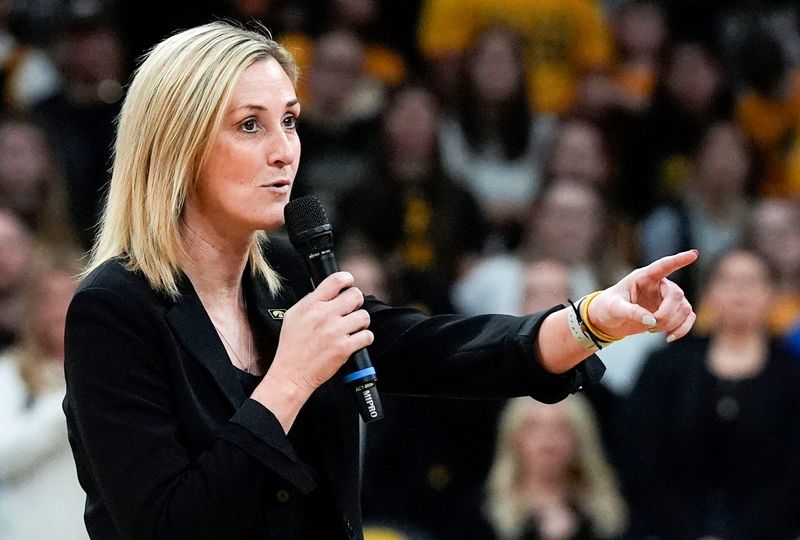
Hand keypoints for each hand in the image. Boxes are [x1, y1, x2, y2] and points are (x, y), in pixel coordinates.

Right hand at [266, 272, 372, 396]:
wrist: (291, 374)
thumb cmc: (291, 346)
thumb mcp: (293, 315)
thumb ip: (310, 301)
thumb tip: (327, 291)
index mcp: (311, 304)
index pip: (336, 280)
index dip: (347, 280)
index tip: (349, 284)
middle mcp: (324, 315)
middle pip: (356, 295)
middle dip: (356, 302)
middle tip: (350, 310)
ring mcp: (335, 332)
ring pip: (364, 316)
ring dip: (360, 322)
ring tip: (351, 328)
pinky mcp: (344, 348)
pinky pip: (367, 336)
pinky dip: (364, 338)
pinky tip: (354, 341)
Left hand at [587, 250, 697, 341]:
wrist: (609, 320)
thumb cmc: (608, 307)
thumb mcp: (614, 308)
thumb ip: (631, 312)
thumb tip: (652, 320)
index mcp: (644, 277)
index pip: (663, 266)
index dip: (678, 260)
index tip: (693, 254)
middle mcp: (659, 285)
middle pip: (676, 294)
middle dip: (666, 313)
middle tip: (651, 325)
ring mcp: (667, 298)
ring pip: (685, 309)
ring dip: (672, 323)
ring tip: (653, 330)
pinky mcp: (672, 312)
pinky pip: (688, 318)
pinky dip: (682, 329)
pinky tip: (669, 337)